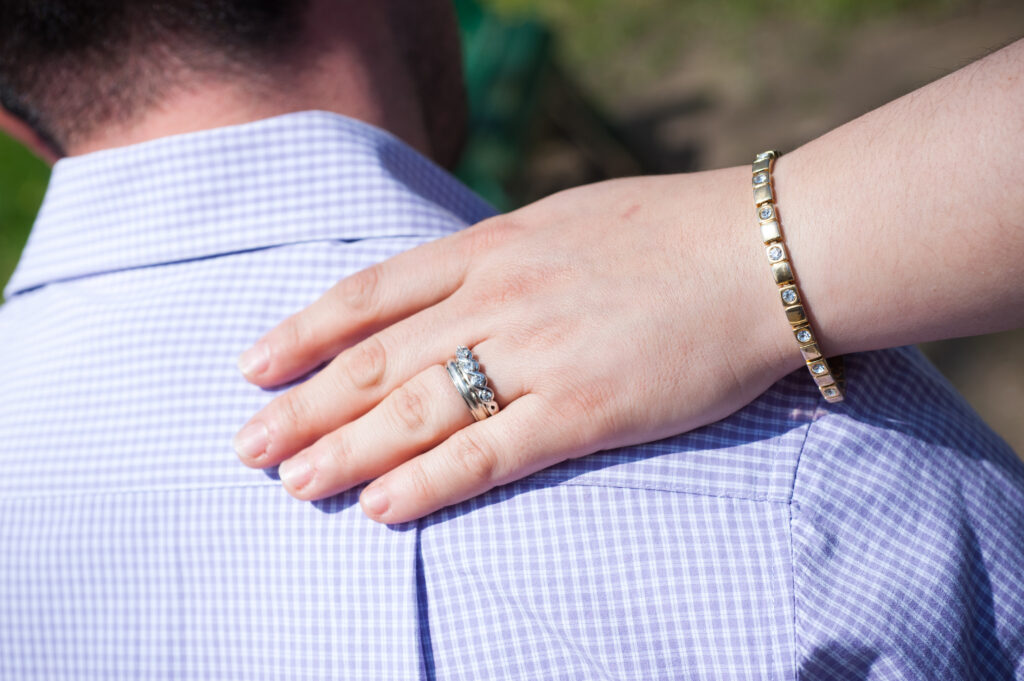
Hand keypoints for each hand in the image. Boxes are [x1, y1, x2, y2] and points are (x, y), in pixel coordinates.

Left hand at [232, 166, 798, 522]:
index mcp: (492, 249)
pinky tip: (380, 509)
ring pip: (417, 411)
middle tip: (247, 447)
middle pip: (377, 360)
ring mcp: (539, 356)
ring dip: (346, 451)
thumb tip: (451, 289)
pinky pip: (489, 453)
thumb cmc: (669, 233)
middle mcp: (499, 301)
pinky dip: (428, 482)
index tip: (255, 365)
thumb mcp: (565, 221)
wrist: (764, 252)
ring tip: (292, 484)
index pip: (371, 294)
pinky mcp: (585, 411)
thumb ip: (500, 256)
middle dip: (304, 405)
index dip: (305, 332)